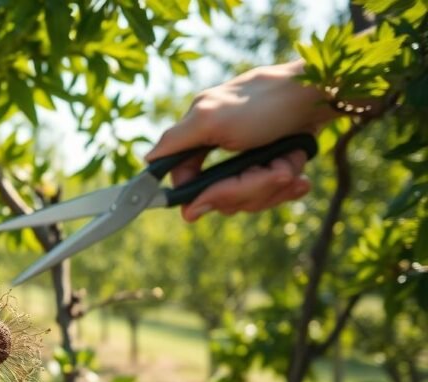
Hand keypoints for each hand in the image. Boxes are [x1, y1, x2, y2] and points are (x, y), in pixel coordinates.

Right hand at [146, 61, 337, 221]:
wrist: (324, 94)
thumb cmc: (266, 104)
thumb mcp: (211, 121)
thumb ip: (175, 141)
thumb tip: (146, 161)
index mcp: (201, 134)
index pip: (186, 179)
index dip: (201, 193)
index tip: (216, 199)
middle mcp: (221, 148)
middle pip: (222, 193)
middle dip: (250, 187)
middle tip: (275, 170)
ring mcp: (249, 158)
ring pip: (249, 197)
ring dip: (273, 185)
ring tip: (291, 164)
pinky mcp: (275, 163)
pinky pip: (273, 191)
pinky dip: (288, 184)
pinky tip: (299, 172)